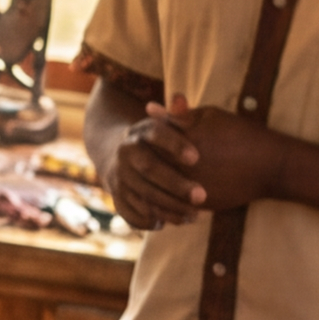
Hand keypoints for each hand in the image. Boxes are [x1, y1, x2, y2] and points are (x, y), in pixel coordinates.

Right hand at [96, 110, 202, 230]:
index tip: (196, 158)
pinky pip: (134, 213)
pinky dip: (153, 220)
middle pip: (149, 169)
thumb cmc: (153, 141)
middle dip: (176, 184)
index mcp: (138, 133)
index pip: (155, 134)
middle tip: (202, 195)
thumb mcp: (163, 125)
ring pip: (143, 195)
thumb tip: (180, 97)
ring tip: (197, 215)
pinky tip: (176, 221)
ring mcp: (119, 178)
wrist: (116, 155)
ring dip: (170, 208)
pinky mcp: (118, 198)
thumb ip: (176, 116)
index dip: (174, 145)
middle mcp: (125, 155)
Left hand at [138, 101, 291, 214]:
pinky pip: (173, 205)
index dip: (142, 140)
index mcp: (185, 140)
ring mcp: (192, 187)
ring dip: (148, 185)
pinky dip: (164, 201)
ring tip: (148, 177)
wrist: (270, 165)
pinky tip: (161, 193)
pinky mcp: (201, 204)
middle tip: (137, 160)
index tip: (141, 139)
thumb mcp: (209, 116)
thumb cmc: (241, 134)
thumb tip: (148, 107)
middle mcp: (186, 166)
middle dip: (141, 163)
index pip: (149, 140)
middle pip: (149, 166)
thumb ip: (177, 115)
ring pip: (157, 189)